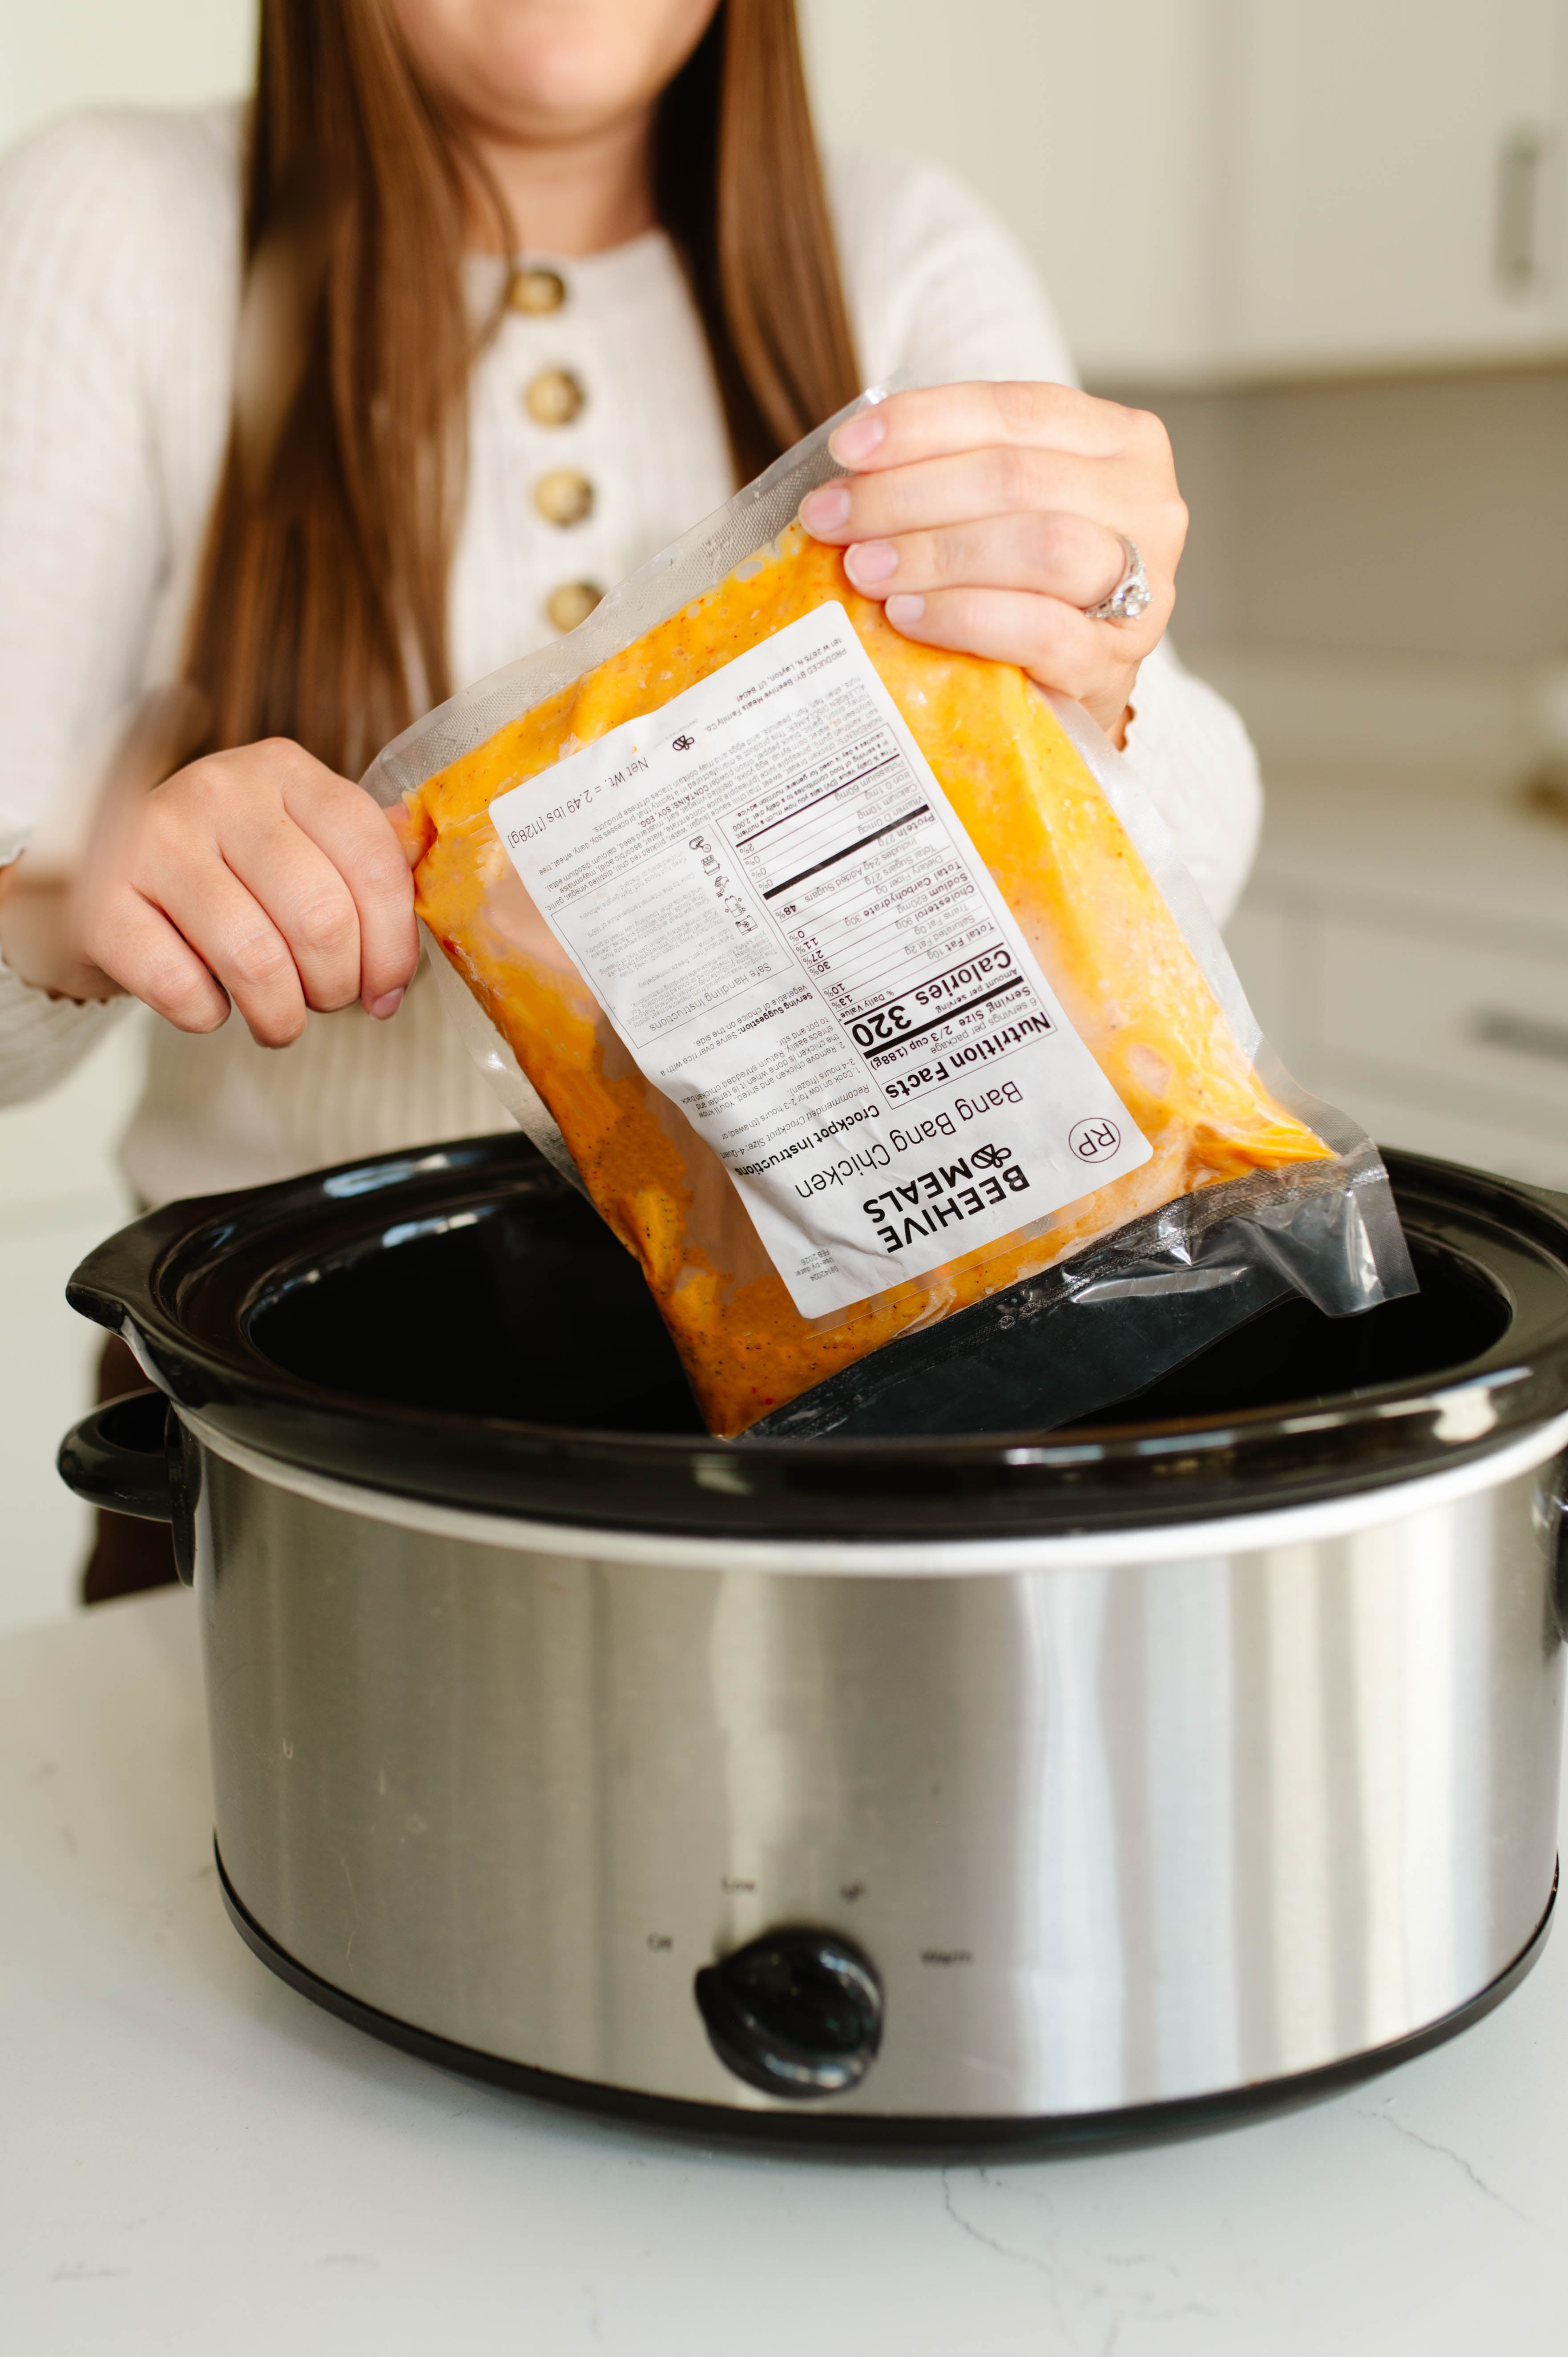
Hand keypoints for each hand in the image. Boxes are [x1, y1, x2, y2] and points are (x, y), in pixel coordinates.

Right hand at [72, 738, 418, 1046]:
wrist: (94, 872)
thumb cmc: (218, 869)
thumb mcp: (293, 840)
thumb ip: (359, 862)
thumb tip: (426, 913)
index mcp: (284, 770)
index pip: (373, 859)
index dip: (394, 943)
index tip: (388, 988)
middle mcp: (218, 790)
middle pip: (321, 916)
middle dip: (338, 985)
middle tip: (325, 1000)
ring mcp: (152, 840)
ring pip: (256, 960)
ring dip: (281, 1014)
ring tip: (278, 1018)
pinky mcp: (100, 902)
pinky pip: (182, 988)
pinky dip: (207, 1015)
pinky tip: (209, 1002)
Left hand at [799, 382, 1186, 744]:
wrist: (1065, 683)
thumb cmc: (1023, 582)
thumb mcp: (999, 508)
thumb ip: (951, 472)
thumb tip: (847, 471)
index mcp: (1120, 441)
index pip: (1015, 410)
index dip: (923, 423)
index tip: (845, 449)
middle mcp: (1147, 505)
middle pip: (1017, 477)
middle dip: (907, 495)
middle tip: (833, 518)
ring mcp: (1143, 588)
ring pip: (1038, 545)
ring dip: (933, 553)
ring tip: (863, 567)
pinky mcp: (1115, 663)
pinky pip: (1039, 630)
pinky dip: (963, 616)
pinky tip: (906, 614)